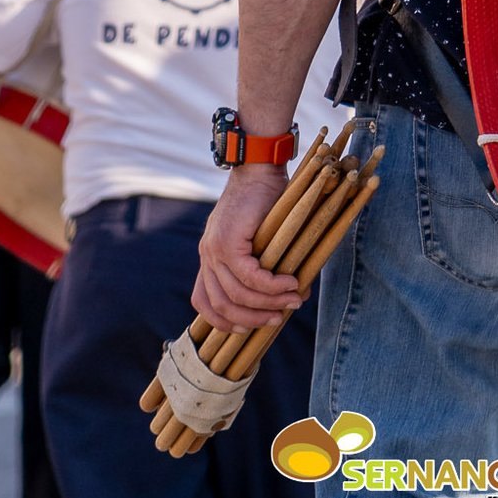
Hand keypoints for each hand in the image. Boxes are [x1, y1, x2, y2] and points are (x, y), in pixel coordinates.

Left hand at [193, 166, 304, 330]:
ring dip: (268, 304)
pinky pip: (250, 276)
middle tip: (278, 319)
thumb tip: (287, 295)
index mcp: (209, 256)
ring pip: (238, 294)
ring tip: (293, 301)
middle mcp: (207, 255)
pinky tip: (290, 284)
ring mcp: (214, 249)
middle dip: (252, 319)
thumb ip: (259, 263)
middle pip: (222, 304)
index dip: (223, 321)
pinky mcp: (229, 241)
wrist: (259, 168)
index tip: (247, 329)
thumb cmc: (264, 199)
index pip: (204, 301)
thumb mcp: (256, 236)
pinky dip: (272, 286)